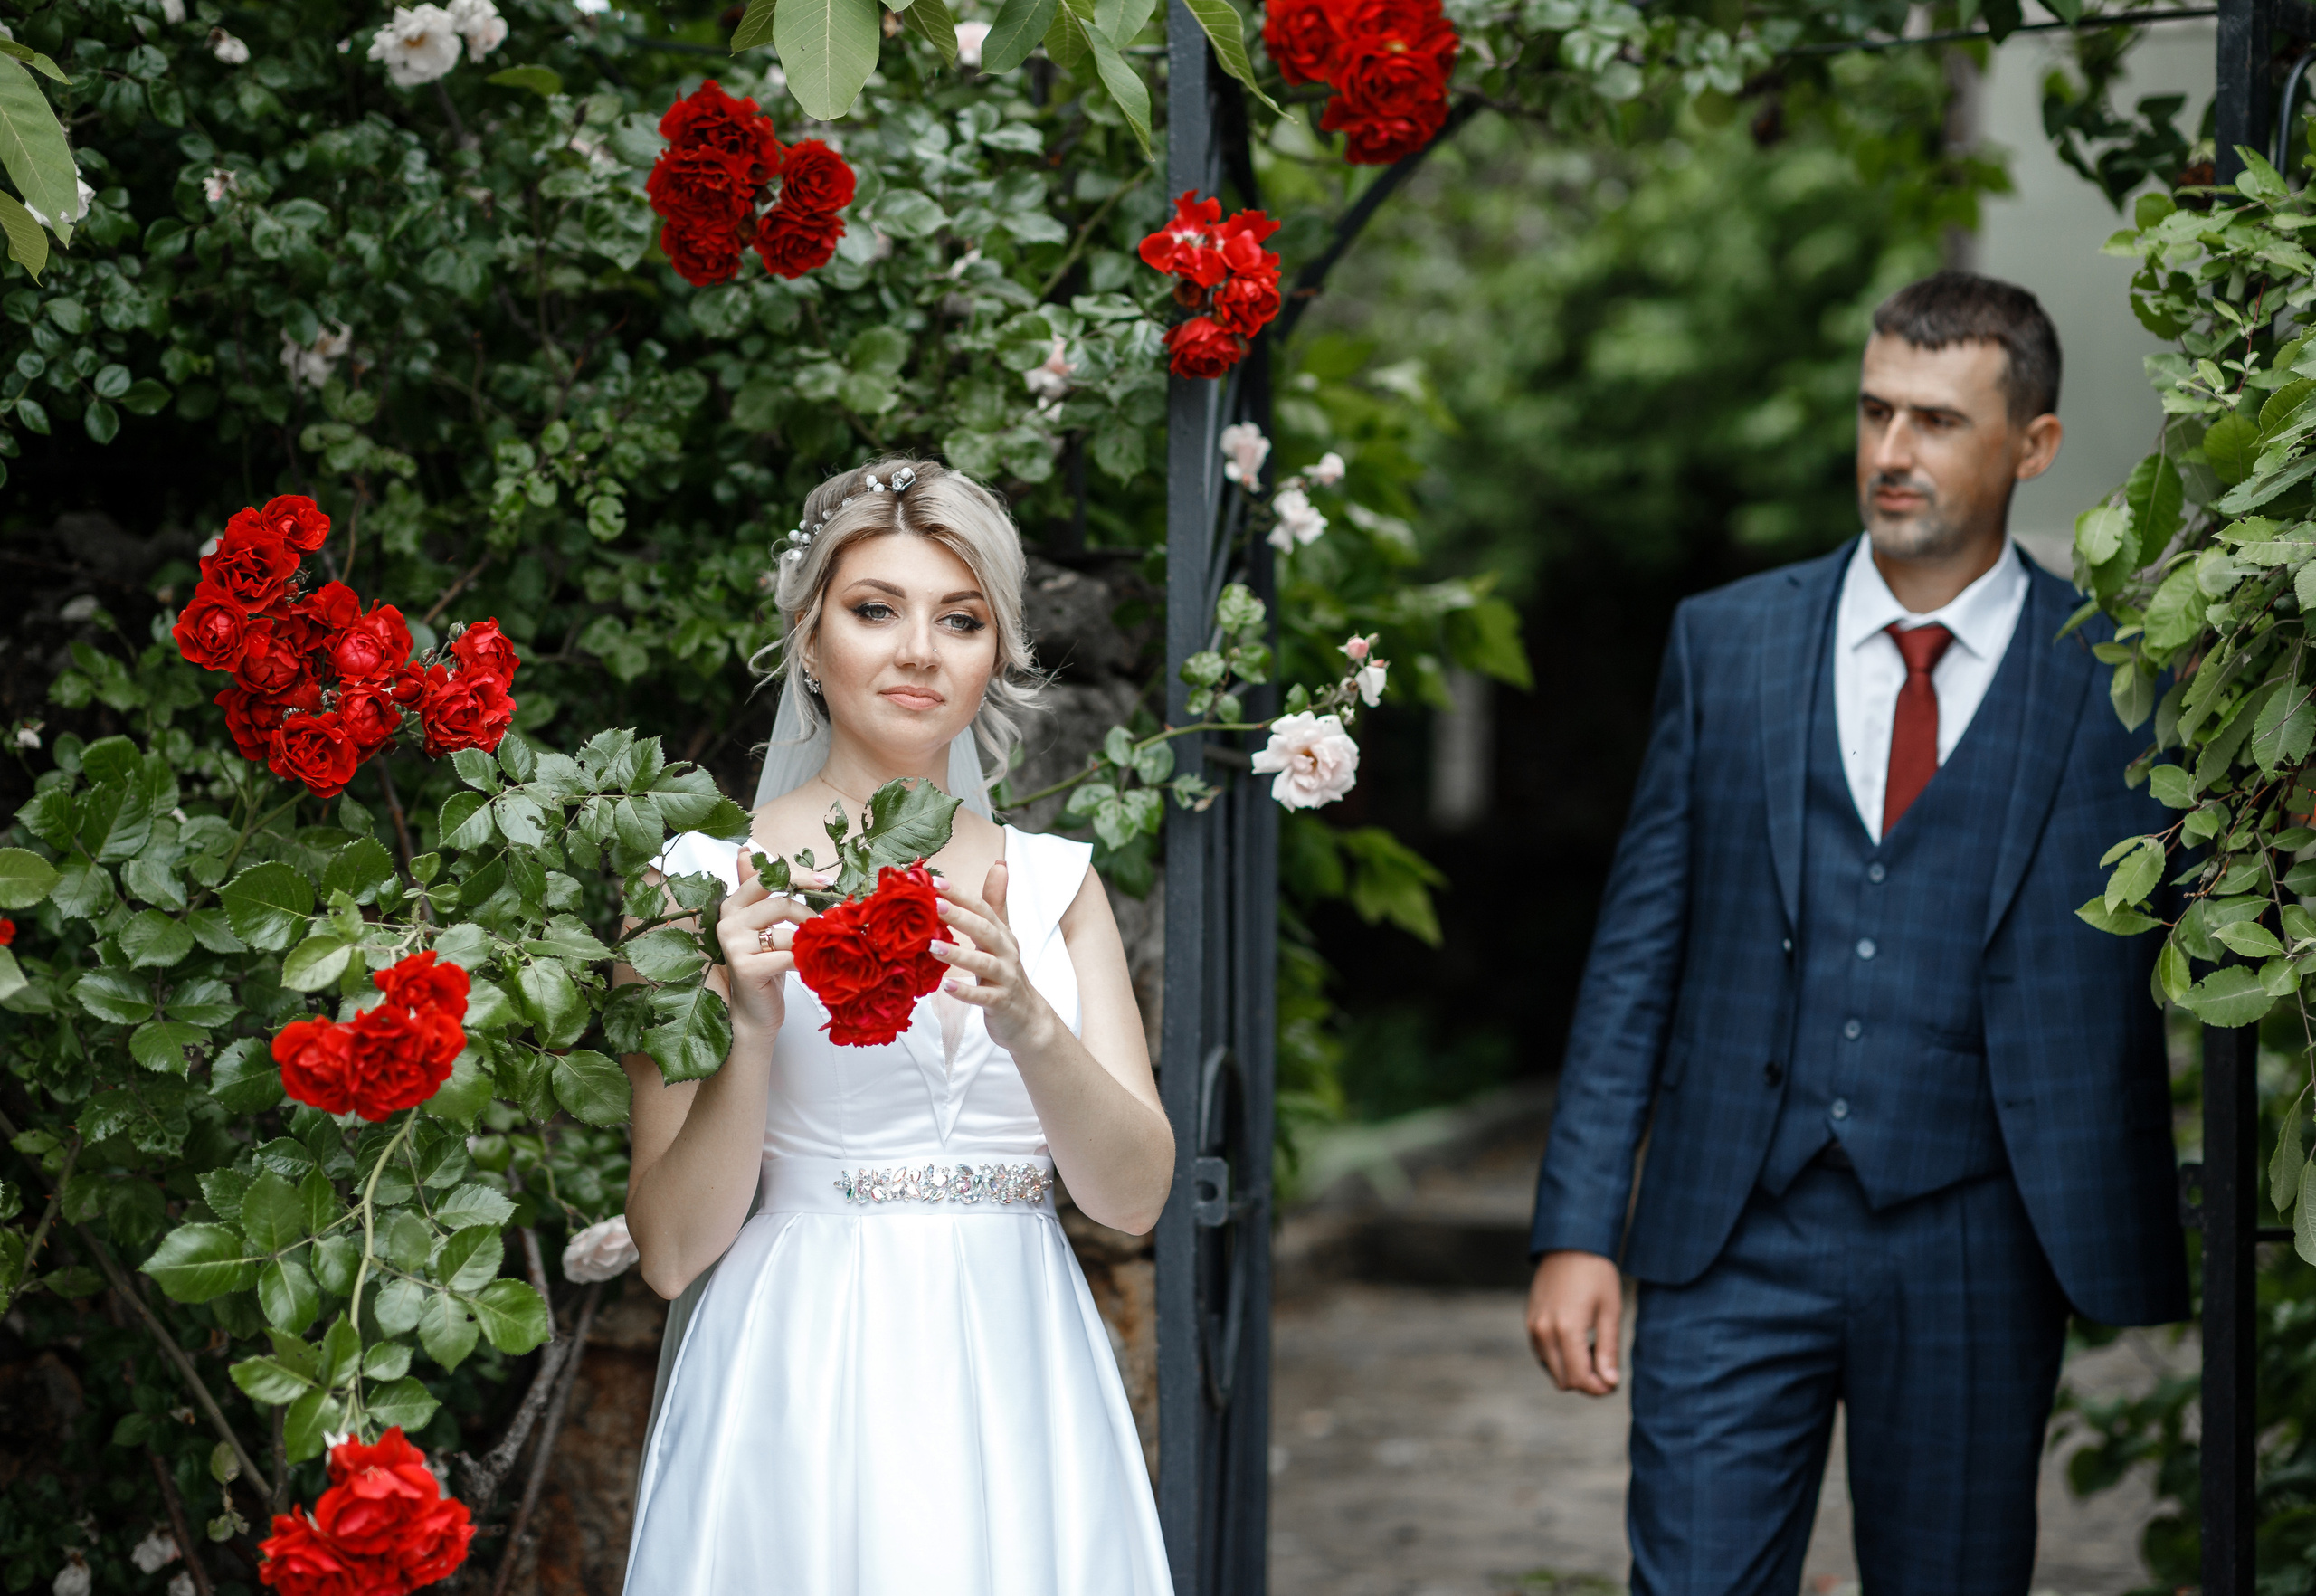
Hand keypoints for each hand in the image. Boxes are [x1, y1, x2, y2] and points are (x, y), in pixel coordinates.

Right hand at [713, 845, 813, 1036]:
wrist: (754, 1012)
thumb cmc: (765, 967)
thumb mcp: (764, 926)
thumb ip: (760, 891)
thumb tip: (746, 850)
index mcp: (732, 905)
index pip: (767, 878)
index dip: (798, 876)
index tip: (827, 882)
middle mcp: (728, 921)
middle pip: (781, 903)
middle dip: (810, 915)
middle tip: (828, 927)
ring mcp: (733, 944)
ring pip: (787, 932)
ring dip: (810, 943)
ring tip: (818, 953)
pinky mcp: (745, 966)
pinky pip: (788, 956)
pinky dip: (806, 962)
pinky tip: (811, 968)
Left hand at [929, 861, 1056, 1055]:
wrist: (1027, 1018)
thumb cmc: (1006, 972)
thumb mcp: (1001, 937)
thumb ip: (996, 903)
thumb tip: (1000, 864)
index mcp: (1002, 934)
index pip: (982, 909)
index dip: (961, 895)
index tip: (936, 882)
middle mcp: (1006, 952)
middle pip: (985, 930)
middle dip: (960, 917)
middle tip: (934, 906)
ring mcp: (1005, 978)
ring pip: (984, 963)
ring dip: (958, 954)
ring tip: (932, 947)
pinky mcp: (1002, 1003)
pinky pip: (984, 996)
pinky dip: (966, 992)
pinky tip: (947, 987)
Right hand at [1527, 1249, 1622, 1395]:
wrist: (1569, 1244)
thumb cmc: (1596, 1274)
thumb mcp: (1610, 1311)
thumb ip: (1608, 1350)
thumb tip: (1609, 1383)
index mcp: (1566, 1329)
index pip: (1579, 1379)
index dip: (1599, 1389)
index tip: (1614, 1382)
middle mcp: (1543, 1332)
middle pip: (1564, 1381)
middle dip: (1587, 1381)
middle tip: (1606, 1365)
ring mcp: (1533, 1327)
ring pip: (1552, 1370)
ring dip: (1572, 1370)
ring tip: (1592, 1349)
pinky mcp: (1529, 1322)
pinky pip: (1544, 1354)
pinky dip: (1560, 1358)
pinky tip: (1577, 1341)